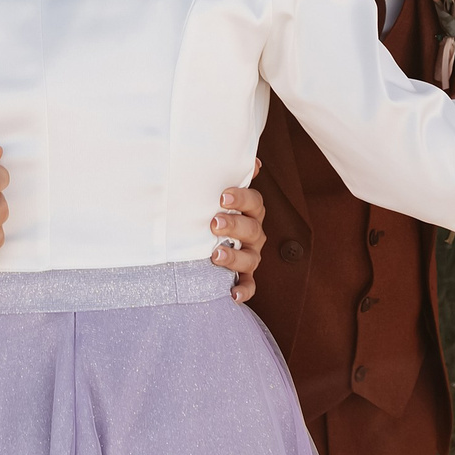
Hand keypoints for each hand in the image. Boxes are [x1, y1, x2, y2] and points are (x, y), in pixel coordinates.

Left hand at [209, 160, 267, 301]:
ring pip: (251, 258)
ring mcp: (250, 255)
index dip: (242, 198)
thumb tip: (251, 159)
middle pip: (252, 228)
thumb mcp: (214, 192)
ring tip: (215, 255)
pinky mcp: (243, 277)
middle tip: (214, 223)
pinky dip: (243, 291)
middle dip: (234, 225)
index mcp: (249, 211)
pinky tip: (232, 295)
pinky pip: (249, 285)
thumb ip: (227, 175)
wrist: (201, 240)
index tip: (223, 196)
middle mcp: (253, 233)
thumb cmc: (210, 210)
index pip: (253, 202)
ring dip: (235, 257)